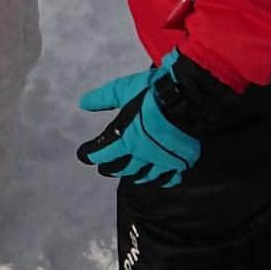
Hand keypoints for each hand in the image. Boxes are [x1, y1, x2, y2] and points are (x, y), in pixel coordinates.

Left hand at [77, 52, 200, 188]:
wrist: (188, 96)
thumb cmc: (153, 91)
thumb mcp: (122, 89)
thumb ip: (102, 99)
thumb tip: (82, 103)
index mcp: (126, 139)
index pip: (102, 154)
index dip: (90, 155)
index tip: (84, 156)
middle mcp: (143, 154)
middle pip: (123, 169)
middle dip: (111, 169)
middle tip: (105, 168)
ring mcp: (163, 160)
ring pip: (145, 176)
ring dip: (134, 176)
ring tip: (129, 174)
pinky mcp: (181, 161)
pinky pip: (169, 178)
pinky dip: (160, 180)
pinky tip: (157, 178)